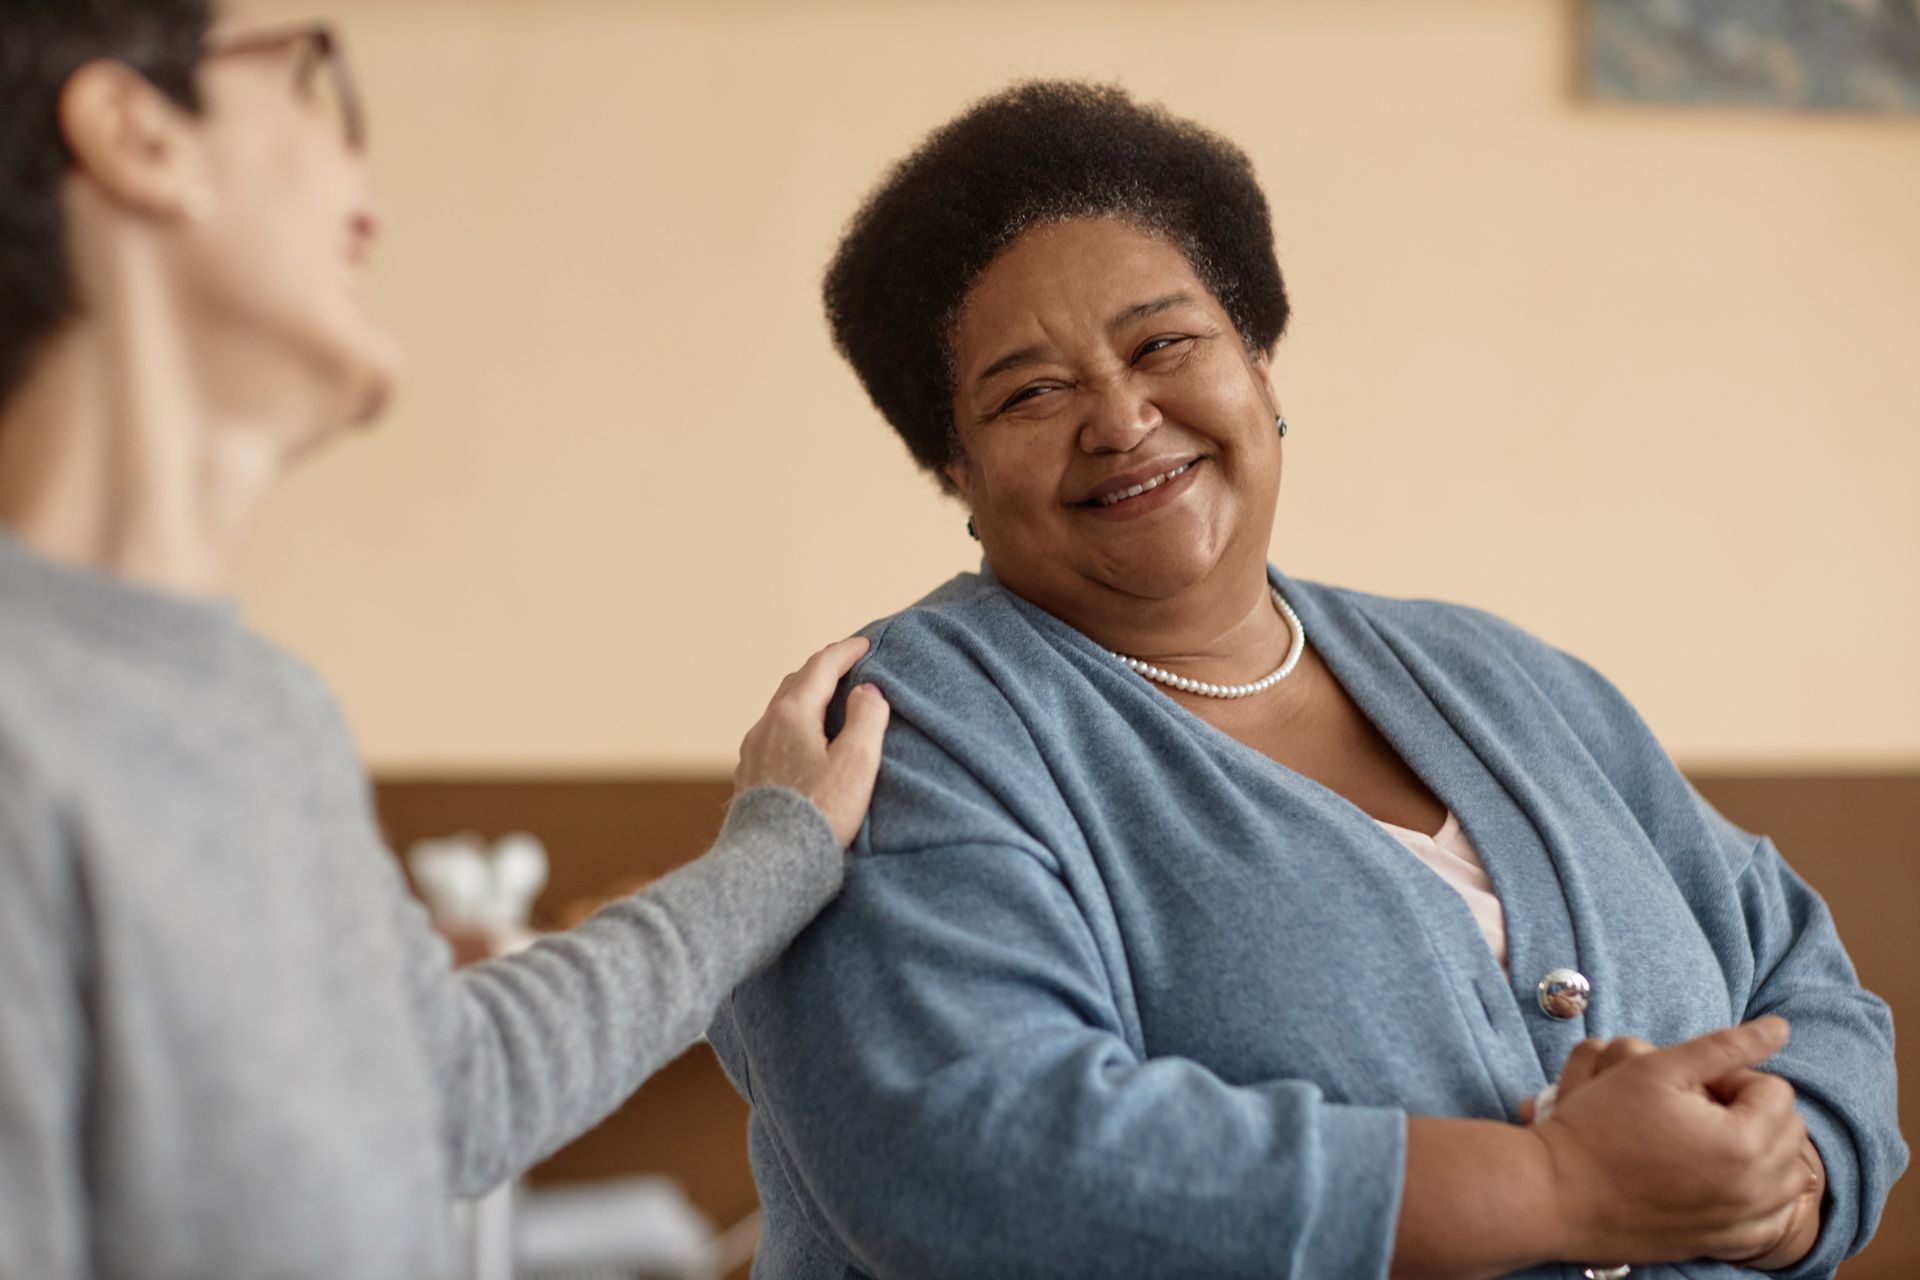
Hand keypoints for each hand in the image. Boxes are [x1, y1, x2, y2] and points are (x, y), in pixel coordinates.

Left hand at [735, 636, 889, 846]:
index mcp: (791, 714)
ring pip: (781, 710)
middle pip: (795, 684)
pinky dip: (794, 724)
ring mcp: (753, 752)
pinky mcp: (749, 777)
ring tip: (830, 702)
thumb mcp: (856, 762)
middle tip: (848, 666)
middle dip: (823, 670)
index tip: (866, 645)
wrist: (771, 862)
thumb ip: (867, 718)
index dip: (846, 652)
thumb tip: (867, 691)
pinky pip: (773, 736)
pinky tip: (805, 742)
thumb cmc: (820, 812)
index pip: (820, 667)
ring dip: (807, 698)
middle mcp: (765, 726)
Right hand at [1531, 1017, 1813, 1264]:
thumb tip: (1779, 1028)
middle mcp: (1754, 1190)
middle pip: (1789, 1133)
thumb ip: (1724, 1046)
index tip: (1690, 1085)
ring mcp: (1740, 1223)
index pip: (1776, 1092)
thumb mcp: (1656, 1068)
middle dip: (1752, 1112)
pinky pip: (1771, 1222)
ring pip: (1789, 1178)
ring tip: (1709, 1141)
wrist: (1558, 1191)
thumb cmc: (1599, 1124)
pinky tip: (1721, 1181)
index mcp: (1743, 1142)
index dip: (1733, 1077)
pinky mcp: (1723, 1245)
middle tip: (1696, 1108)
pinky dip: (1760, 1199)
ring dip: (1763, 1153)